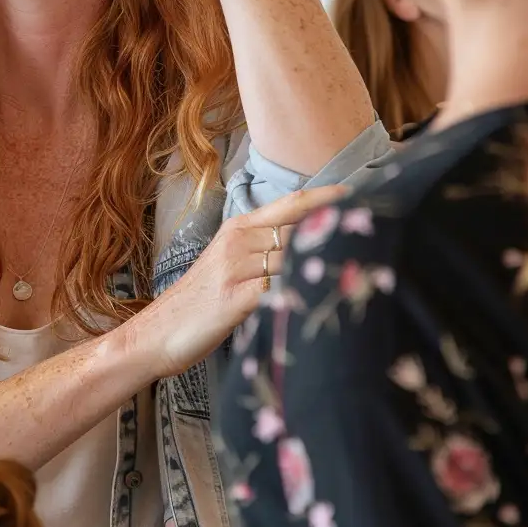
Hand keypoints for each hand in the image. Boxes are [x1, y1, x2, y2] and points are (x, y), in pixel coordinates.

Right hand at [137, 185, 347, 378]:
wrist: (156, 334)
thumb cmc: (198, 303)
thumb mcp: (230, 265)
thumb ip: (263, 251)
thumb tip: (306, 247)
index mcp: (239, 227)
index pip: (292, 203)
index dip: (328, 195)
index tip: (360, 192)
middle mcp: (239, 240)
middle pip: (301, 228)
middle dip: (335, 230)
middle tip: (371, 230)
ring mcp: (237, 267)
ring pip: (294, 257)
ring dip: (323, 262)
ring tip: (356, 264)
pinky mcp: (235, 298)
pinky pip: (279, 289)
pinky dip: (301, 291)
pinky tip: (320, 296)